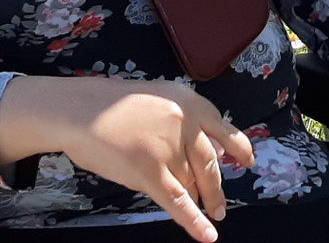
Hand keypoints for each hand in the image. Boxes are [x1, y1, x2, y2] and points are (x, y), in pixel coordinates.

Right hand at [0, 77, 255, 242]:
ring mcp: (168, 147)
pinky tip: (207, 235)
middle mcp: (185, 123)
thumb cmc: (113, 105)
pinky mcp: (151, 171)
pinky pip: (178, 201)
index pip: (223, 129)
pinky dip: (194, 221)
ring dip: (195, 199)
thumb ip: (183, 120)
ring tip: (203, 212)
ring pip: (189, 182)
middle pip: (209, 164)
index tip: (248, 162)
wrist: (79, 109)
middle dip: (216, 189)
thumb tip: (208, 151)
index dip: (238, 148)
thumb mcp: (159, 99)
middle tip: (220, 207)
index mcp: (189, 102)